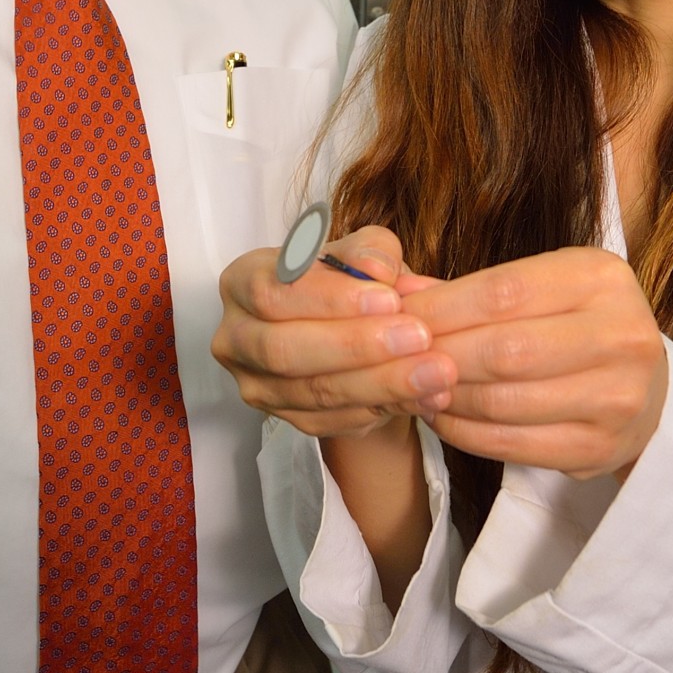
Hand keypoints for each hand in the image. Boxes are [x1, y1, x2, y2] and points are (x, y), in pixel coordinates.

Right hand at [212, 227, 457, 438]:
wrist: (349, 331)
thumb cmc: (346, 282)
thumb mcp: (360, 252)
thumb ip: (370, 251)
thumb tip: (379, 269)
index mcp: (242, 282)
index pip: (273, 293)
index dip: (330, 299)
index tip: (389, 299)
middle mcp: (236, 338)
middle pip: (283, 350)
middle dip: (356, 346)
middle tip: (418, 337)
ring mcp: (256, 385)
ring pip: (313, 392)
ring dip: (381, 383)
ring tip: (436, 371)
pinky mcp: (287, 420)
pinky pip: (333, 421)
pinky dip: (383, 408)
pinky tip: (426, 396)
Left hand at [403, 247, 667, 480]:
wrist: (643, 384)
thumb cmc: (574, 323)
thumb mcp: (540, 285)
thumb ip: (470, 289)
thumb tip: (394, 291)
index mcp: (602, 278)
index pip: (503, 292)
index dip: (440, 307)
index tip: (395, 316)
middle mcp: (621, 334)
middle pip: (503, 350)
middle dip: (437, 356)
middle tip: (397, 358)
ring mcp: (618, 397)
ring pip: (504, 401)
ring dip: (446, 397)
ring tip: (412, 387)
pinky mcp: (602, 447)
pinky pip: (513, 445)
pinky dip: (464, 433)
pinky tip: (440, 416)